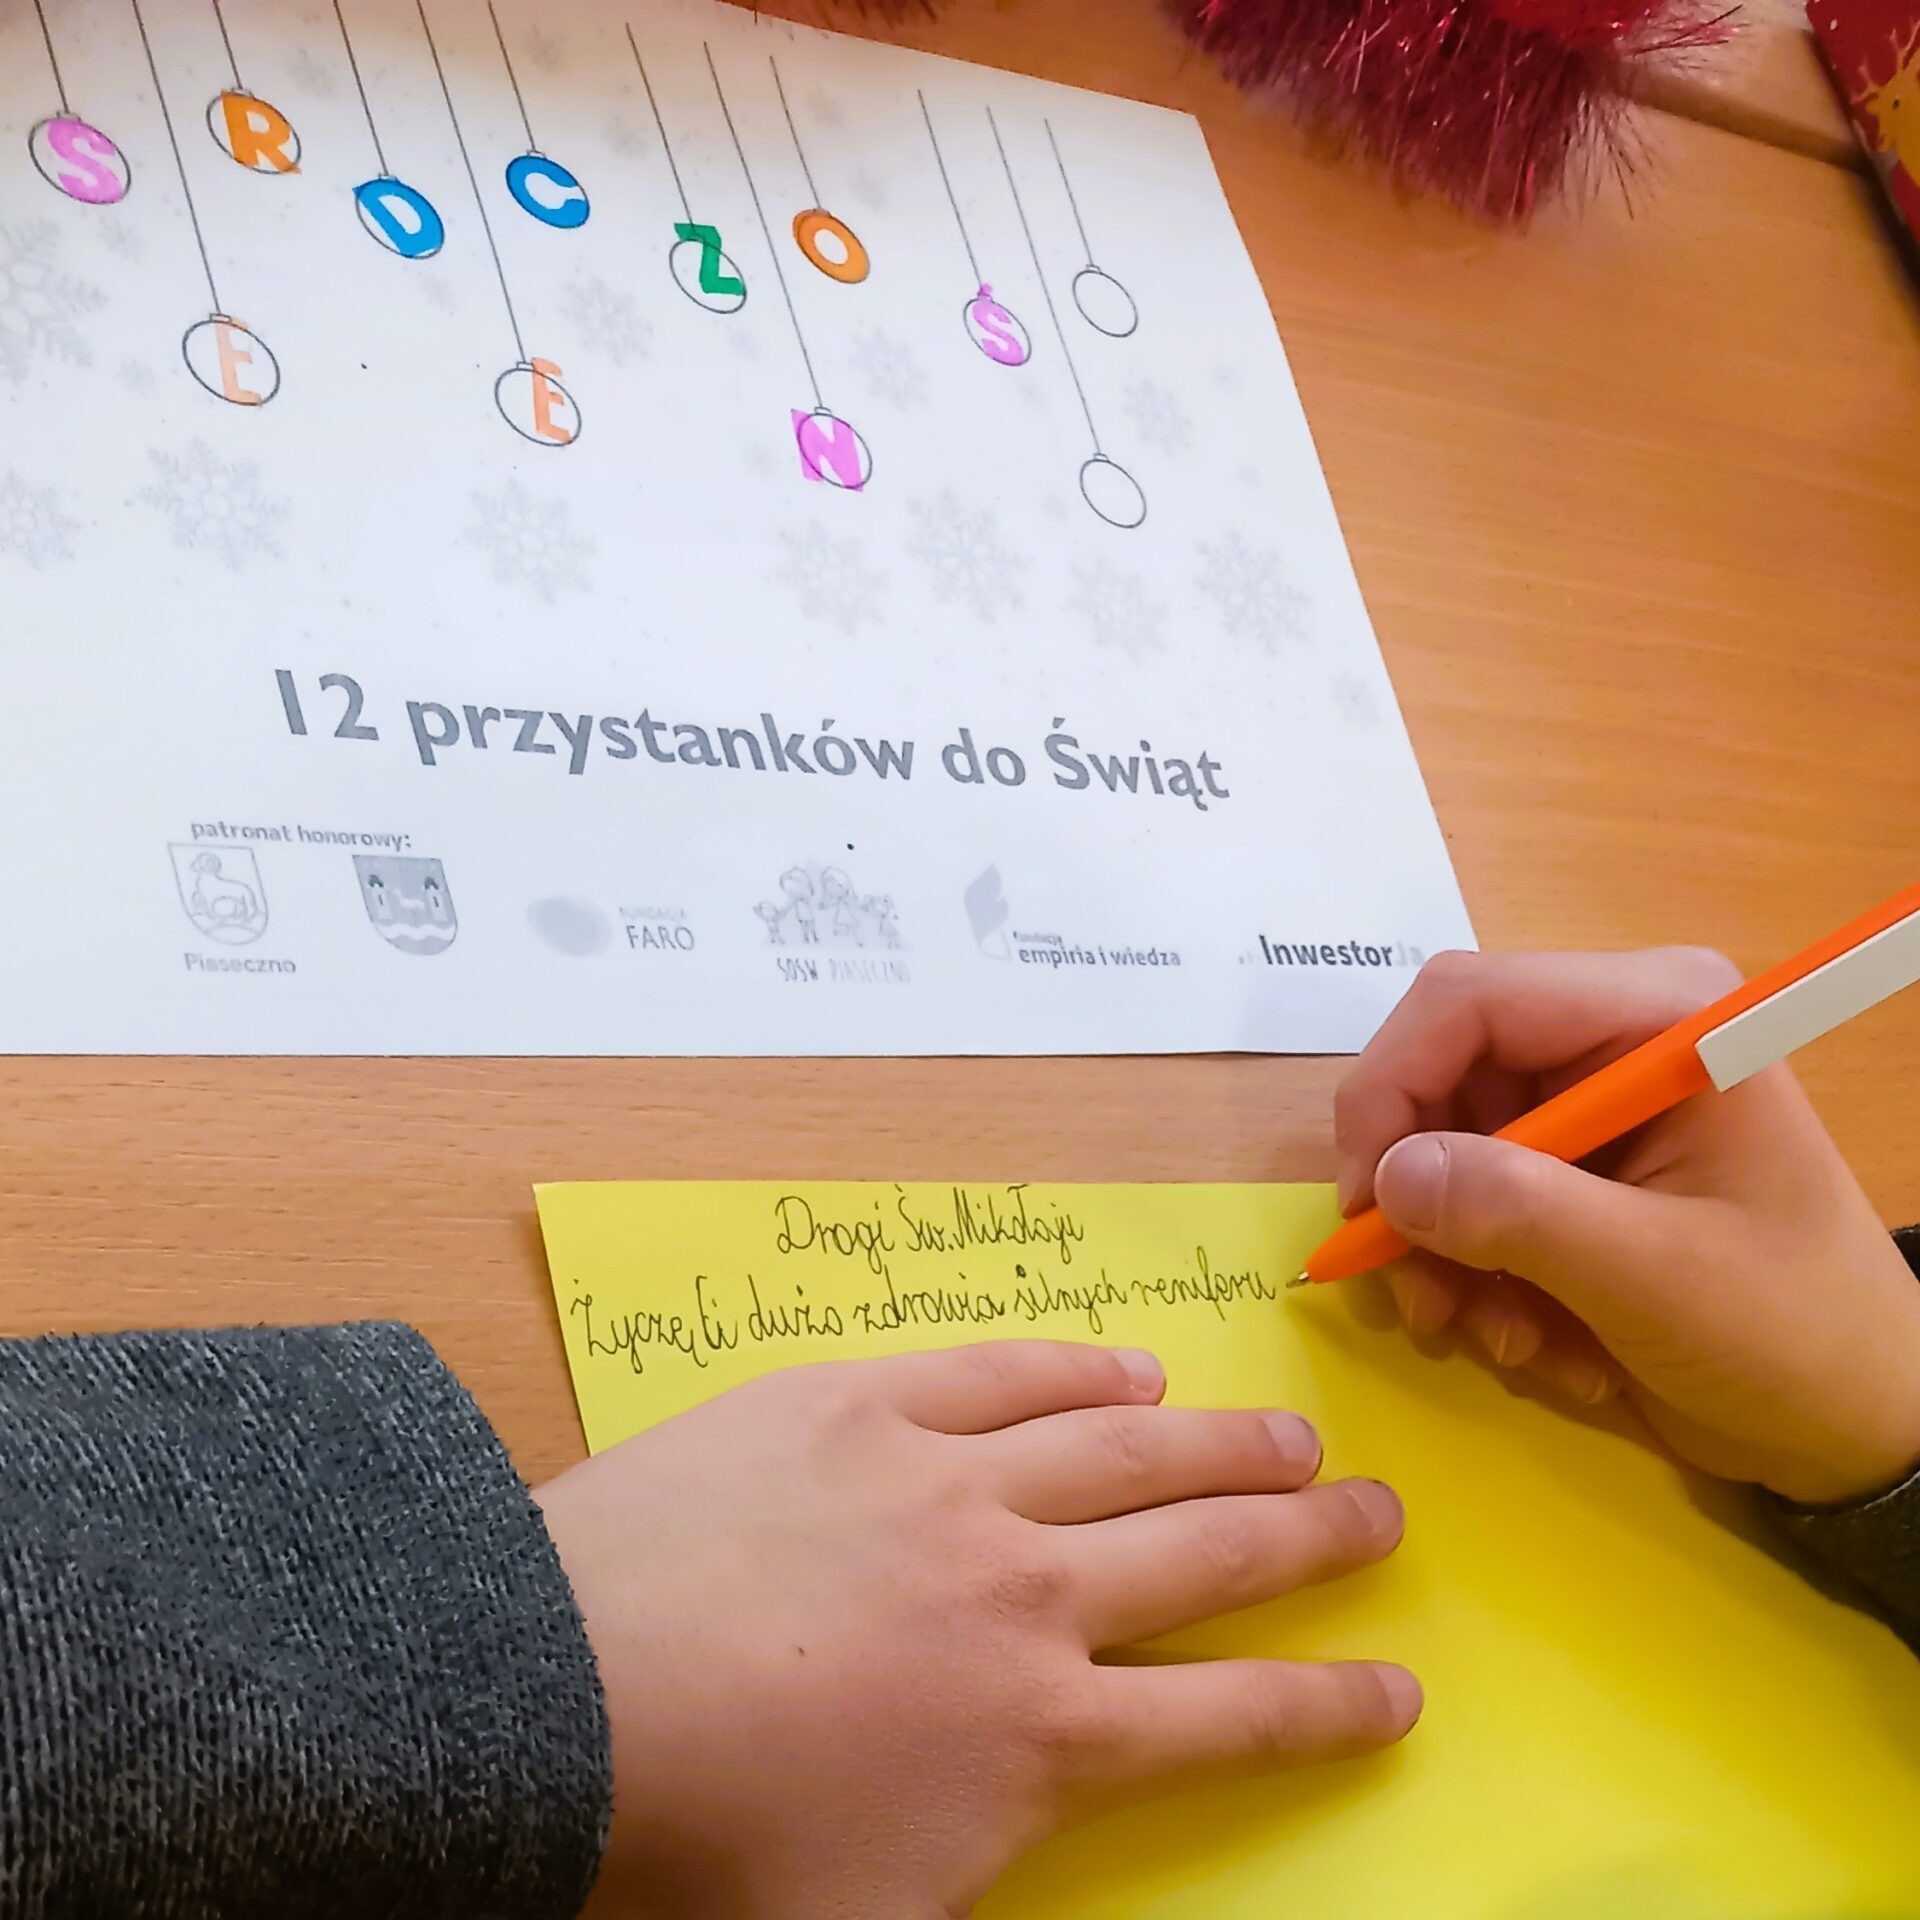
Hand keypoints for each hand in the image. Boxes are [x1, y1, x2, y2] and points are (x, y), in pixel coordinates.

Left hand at [538, 1342, 1417, 1919]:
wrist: (556, 1700)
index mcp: (1041, 1737)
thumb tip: (1038, 1856)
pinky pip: (1002, 1375)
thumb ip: (985, 1899)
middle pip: (1210, 1554)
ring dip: (1223, 1442)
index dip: (1329, 1706)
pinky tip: (1126, 1368)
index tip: (1398, 1685)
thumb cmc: (704, 1849)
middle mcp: (1027, 1593)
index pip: (1230, 1720)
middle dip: (1313, 1538)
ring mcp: (948, 1482)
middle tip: (1379, 1509)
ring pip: (1129, 1449)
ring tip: (1289, 1432)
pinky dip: (1078, 1371)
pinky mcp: (862, 1402)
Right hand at [1334, 947, 1919, 1506]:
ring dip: (1448, 1253)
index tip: (1367, 1202)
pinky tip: (1540, 1341)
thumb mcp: (1653, 1278)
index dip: (1394, 1088)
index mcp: (1658, 1018)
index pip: (1470, 1001)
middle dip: (1421, 1192)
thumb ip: (1517, 1213)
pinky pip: (1472, 1197)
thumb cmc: (1790, 1336)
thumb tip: (1389, 1179)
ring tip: (1496, 1338)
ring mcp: (1590, 1104)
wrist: (1860, 1426)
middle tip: (1421, 1298)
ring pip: (1442, 1145)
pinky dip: (1478, 1274)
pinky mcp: (1575, 1168)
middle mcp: (1612, 1038)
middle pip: (1442, 1072)